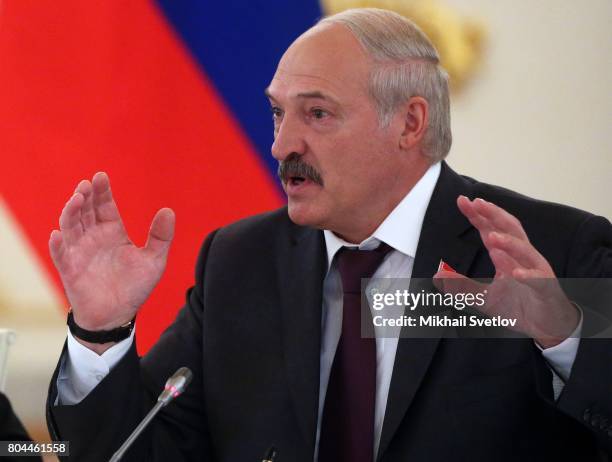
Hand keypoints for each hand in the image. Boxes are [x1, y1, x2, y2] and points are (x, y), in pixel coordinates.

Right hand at [49, 173, 174, 348]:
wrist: (118, 315)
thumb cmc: (134, 286)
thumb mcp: (154, 260)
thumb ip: (161, 237)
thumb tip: (168, 211)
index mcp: (113, 232)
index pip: (105, 206)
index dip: (102, 191)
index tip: (101, 176)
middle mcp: (93, 237)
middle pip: (86, 210)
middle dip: (85, 196)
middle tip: (87, 185)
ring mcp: (79, 252)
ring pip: (70, 226)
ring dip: (71, 212)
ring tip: (77, 200)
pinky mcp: (69, 269)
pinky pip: (60, 255)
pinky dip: (57, 245)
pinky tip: (57, 235)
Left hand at [434, 196, 578, 347]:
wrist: (546, 327)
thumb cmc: (518, 306)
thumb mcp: (482, 297)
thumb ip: (461, 286)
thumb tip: (438, 275)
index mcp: (506, 256)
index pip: (490, 229)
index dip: (478, 215)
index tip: (462, 201)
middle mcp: (522, 258)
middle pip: (510, 230)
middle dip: (494, 215)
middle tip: (478, 203)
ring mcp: (536, 271)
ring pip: (524, 251)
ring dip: (509, 243)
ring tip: (492, 237)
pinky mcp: (546, 289)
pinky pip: (538, 280)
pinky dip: (527, 276)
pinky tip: (515, 274)